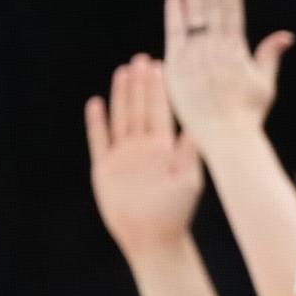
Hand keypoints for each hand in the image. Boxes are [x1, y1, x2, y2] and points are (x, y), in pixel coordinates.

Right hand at [85, 56, 202, 257]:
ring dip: (121, 96)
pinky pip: (98, 140)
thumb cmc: (176, 212)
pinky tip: (95, 103)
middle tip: (141, 58)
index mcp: (165, 148)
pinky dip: (96, 123)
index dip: (159, 89)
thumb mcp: (188, 180)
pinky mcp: (104, 168)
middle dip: (140, 84)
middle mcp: (143, 147)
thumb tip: (200, 128)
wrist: (153, 237)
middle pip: (139, 108)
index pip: (161, 111)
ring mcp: (123, 156)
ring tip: (122, 71)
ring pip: (120, 118)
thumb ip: (189, 153)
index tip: (160, 65)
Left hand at [163, 0, 292, 144]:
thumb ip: (268, 56)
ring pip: (192, 12)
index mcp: (237, 50)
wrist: (225, 137)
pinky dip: (174, 12)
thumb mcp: (264, 84)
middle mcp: (214, 49)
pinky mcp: (176, 66)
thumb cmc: (248, 113)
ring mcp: (193, 56)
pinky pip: (174, 33)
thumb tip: (284, 35)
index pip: (232, 7)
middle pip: (211, 3)